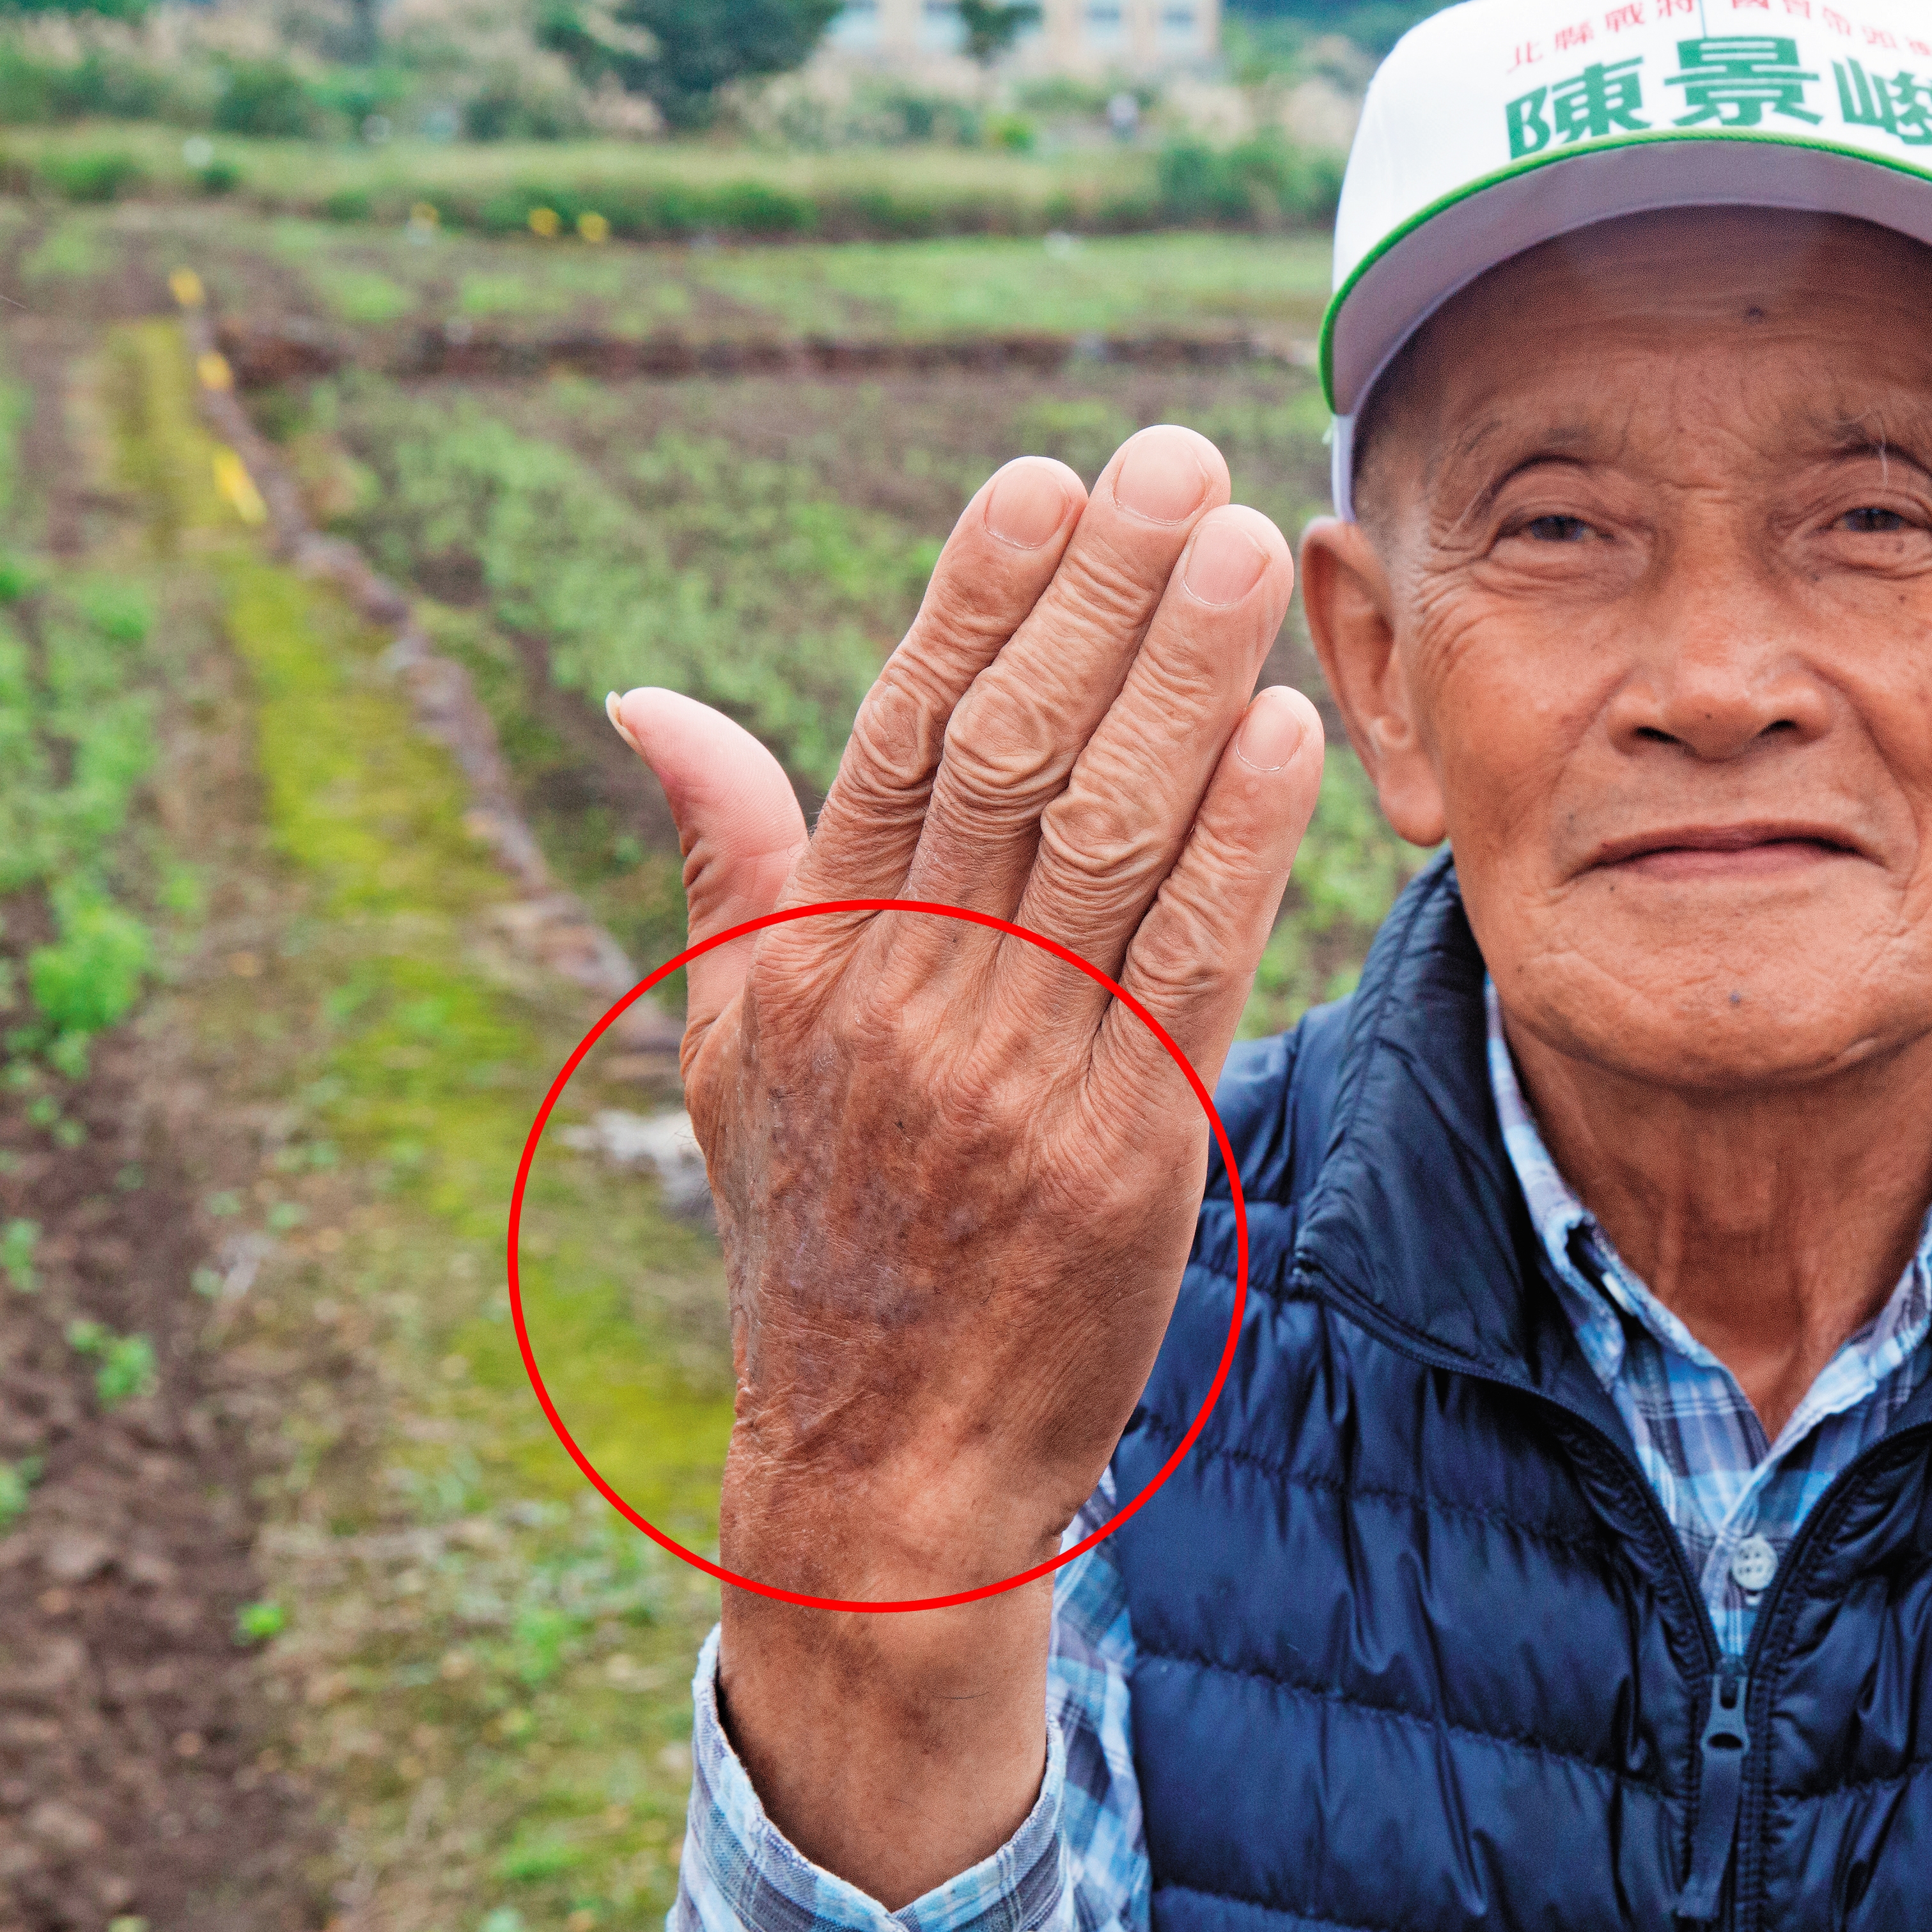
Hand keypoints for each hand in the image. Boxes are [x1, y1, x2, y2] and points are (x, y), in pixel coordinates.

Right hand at [613, 429, 1320, 1900]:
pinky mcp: (1125, 1153)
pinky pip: (1191, 965)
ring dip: (1188, 680)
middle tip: (1178, 465)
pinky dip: (1240, 841)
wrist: (884, 1466)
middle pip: (1020, 755)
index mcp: (817, 964)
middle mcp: (911, 1003)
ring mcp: (1019, 1077)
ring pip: (1112, 836)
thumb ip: (727, 867)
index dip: (975, 598)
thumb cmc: (818, 1237)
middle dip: (1104, 597)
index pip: (902, 736)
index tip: (1042, 478)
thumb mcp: (740, 1053)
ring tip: (1246, 551)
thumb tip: (649, 698)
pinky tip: (1283, 732)